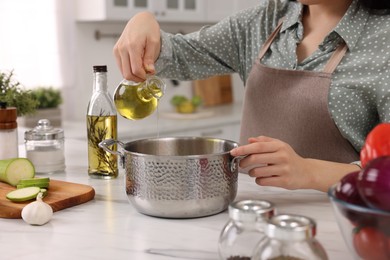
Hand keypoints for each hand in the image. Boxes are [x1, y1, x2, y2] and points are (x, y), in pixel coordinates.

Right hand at [113, 12, 160, 81]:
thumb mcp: (154, 42)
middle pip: (127, 73)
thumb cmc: (148, 28)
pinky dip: (129, 70)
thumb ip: (150, 58)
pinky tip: (136, 66)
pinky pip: (121, 66)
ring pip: (123, 72)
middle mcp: (122, 49)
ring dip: (133, 75)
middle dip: (138, 78)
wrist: (140, 20)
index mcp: (132, 46)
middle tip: (146, 76)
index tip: (150, 75)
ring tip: (142, 70)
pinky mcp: (116, 51)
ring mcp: (117, 50)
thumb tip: (150, 71)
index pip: (136, 70)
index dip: (143, 76)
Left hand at [230, 136, 361, 191]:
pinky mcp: (284, 182)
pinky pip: (263, 182)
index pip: (257, 146)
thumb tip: (249, 140)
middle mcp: (282, 157)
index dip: (243, 149)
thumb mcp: (279, 146)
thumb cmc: (290, 158)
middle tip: (241, 164)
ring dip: (251, 173)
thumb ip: (264, 141)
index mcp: (279, 146)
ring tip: (254, 172)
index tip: (233, 152)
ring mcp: (283, 170)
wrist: (307, 172)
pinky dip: (258, 180)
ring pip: (258, 172)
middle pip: (255, 158)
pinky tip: (262, 178)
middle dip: (244, 162)